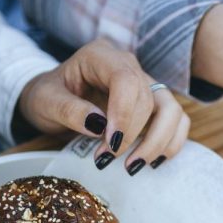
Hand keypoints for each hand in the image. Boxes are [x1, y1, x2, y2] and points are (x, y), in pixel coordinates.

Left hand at [18, 39, 189, 173]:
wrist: (53, 99)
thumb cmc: (48, 96)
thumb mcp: (46, 101)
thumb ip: (69, 110)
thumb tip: (98, 125)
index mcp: (100, 56)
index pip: (126, 80)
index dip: (124, 114)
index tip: (111, 143)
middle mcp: (128, 65)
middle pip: (148, 98)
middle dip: (132, 136)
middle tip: (104, 159)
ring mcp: (145, 83)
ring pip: (171, 110)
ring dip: (157, 142)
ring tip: (133, 166)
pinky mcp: (153, 102)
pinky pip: (177, 120)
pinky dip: (171, 142)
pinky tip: (152, 161)